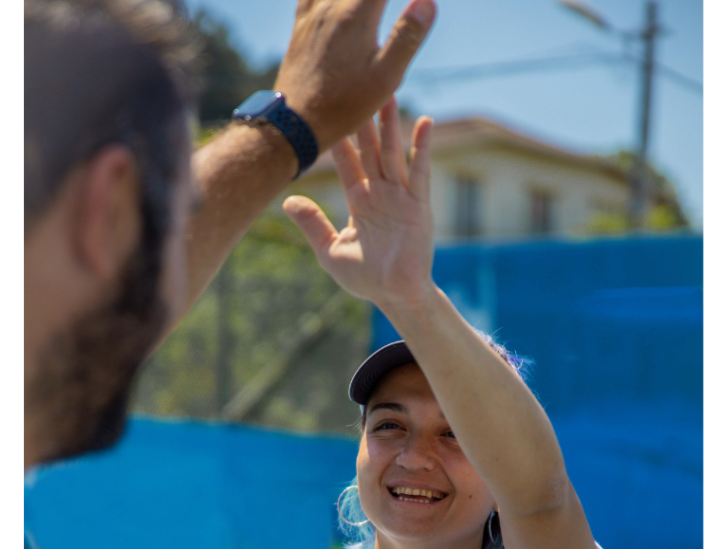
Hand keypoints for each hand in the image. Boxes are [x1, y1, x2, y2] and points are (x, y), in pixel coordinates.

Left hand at [274, 0, 435, 150]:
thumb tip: (428, 0)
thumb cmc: (344, 105)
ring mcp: (313, 13)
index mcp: (357, 14)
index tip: (418, 1)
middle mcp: (332, 5)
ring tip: (369, 6)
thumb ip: (407, 37)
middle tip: (382, 8)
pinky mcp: (301, 25)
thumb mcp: (385, 78)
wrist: (295, 123)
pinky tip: (335, 4)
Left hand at [283, 98, 434, 312]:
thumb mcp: (330, 251)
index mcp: (359, 201)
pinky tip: (425, 123)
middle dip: (365, 122)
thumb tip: (287, 201)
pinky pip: (420, 173)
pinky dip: (423, 148)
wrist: (394, 296)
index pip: (347, 163)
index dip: (340, 138)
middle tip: (358, 88)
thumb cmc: (365, 278)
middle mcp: (380, 194)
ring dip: (391, 125)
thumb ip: (313, 225)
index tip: (329, 111)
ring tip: (389, 94)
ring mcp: (401, 197)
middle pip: (370, 150)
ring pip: (393, 154)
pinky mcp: (419, 206)